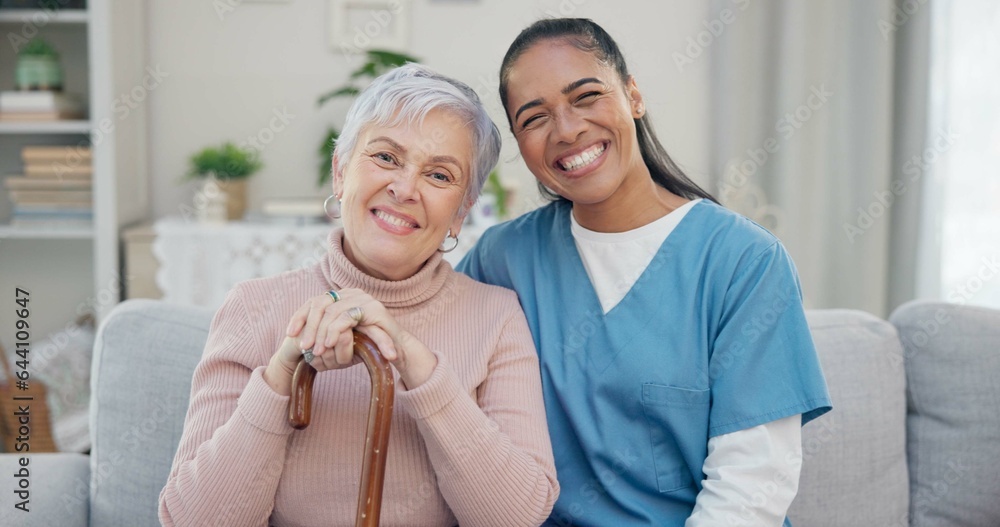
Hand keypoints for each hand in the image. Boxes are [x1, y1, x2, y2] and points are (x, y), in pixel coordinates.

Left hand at [281, 289, 436, 388]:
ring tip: (316, 350)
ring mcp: (362, 298)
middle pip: (320, 303)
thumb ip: (325, 330)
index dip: (300, 316)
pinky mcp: (371, 308)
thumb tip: (297, 334)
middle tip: (302, 346)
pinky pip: (346, 317)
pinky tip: (330, 344)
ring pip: (331, 311)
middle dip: (308, 326)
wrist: (397, 351)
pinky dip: (335, 331)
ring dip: (321, 332)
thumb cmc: (369, 345)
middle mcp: (352, 293)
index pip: (314, 301)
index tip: (290, 333)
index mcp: (343, 296)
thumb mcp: (342, 336)